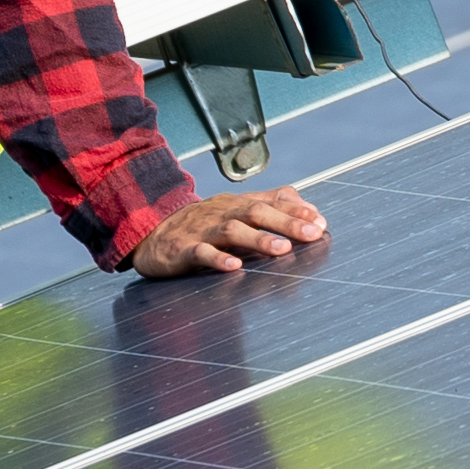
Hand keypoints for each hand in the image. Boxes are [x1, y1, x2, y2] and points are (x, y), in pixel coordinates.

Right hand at [127, 185, 328, 277]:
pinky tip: (234, 266)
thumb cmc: (200, 223)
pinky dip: (217, 259)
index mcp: (236, 204)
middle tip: (312, 233)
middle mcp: (222, 213)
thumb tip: (306, 204)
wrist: (150, 232)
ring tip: (282, 249)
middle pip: (257, 212)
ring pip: (232, 230)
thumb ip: (269, 204)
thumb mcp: (234, 209)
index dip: (296, 210)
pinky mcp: (182, 250)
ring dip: (258, 240)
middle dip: (286, 222)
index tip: (319, 220)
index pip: (271, 202)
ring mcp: (202, 230)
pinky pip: (200, 252)